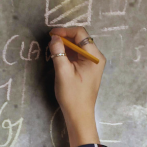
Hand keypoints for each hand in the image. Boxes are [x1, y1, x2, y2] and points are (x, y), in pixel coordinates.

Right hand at [48, 26, 104, 146]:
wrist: (79, 114)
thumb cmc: (72, 95)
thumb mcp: (63, 72)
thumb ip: (58, 52)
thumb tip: (54, 38)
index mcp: (94, 56)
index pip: (80, 33)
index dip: (65, 31)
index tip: (51, 34)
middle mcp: (96, 57)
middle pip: (80, 38)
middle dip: (65, 37)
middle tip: (50, 41)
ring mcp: (92, 63)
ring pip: (77, 46)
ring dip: (65, 45)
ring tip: (52, 48)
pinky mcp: (87, 69)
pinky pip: (77, 55)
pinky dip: (67, 53)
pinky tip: (58, 56)